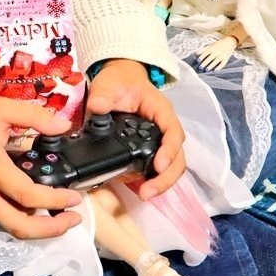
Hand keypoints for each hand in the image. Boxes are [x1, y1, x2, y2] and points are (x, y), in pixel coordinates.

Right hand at [0, 98, 83, 239]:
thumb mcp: (1, 110)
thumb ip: (34, 117)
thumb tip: (63, 126)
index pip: (27, 194)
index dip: (55, 200)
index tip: (74, 198)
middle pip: (19, 226)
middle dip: (51, 229)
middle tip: (73, 220)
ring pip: (10, 226)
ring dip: (37, 226)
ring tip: (58, 216)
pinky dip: (18, 219)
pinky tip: (32, 210)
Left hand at [87, 59, 184, 200]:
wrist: (118, 82)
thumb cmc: (119, 81)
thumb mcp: (108, 83)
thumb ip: (103, 95)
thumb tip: (98, 107)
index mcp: (161, 111)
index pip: (173, 132)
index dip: (169, 151)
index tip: (158, 165)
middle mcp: (163, 129)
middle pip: (177, 157)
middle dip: (165, 178)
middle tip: (147, 192)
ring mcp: (157, 142)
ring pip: (169, 167)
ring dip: (159, 183)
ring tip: (143, 194)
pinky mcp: (147, 150)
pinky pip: (153, 168)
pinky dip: (148, 180)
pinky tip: (136, 189)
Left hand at [197, 37, 236, 71]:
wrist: (230, 42)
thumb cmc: (218, 44)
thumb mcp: (211, 45)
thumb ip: (203, 49)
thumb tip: (196, 53)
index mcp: (212, 48)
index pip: (206, 53)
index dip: (202, 56)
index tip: (198, 60)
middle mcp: (216, 52)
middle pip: (210, 58)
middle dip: (205, 63)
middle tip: (200, 67)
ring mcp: (221, 55)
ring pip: (215, 62)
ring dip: (211, 66)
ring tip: (206, 70)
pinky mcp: (226, 58)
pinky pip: (222, 64)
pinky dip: (219, 67)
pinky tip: (216, 70)